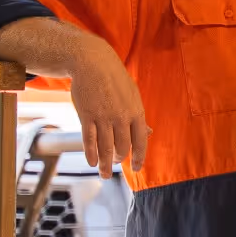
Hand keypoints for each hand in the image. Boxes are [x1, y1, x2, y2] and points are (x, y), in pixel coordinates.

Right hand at [68, 43, 149, 178]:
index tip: (136, 168)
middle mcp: (121, 117)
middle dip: (120, 159)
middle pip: (122, 147)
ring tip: (104, 174)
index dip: (139, 158)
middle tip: (116, 164)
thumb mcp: (133, 95)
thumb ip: (139, 116)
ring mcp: (103, 117)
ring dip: (105, 164)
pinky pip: (89, 140)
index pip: (141, 142)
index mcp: (136, 112)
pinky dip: (91, 154)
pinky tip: (92, 162)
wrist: (93, 62)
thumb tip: (149, 133)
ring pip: (105, 148)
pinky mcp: (86, 115)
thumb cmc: (115, 80)